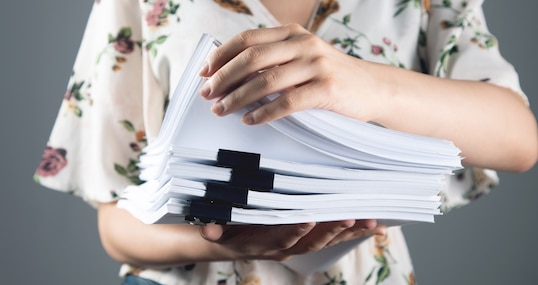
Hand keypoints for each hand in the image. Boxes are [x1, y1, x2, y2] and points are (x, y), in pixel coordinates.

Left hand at [199, 24, 387, 124]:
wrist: (373, 88)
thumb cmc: (330, 76)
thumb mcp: (302, 58)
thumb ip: (273, 60)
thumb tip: (229, 75)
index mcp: (292, 33)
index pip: (247, 39)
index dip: (221, 55)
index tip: (205, 72)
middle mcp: (303, 44)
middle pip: (251, 57)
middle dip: (224, 78)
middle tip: (208, 95)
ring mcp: (316, 65)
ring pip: (265, 80)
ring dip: (238, 97)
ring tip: (222, 110)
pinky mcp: (327, 88)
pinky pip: (287, 102)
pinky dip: (264, 112)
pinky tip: (249, 120)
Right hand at [200, 219, 385, 260]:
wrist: (230, 244)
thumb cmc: (226, 231)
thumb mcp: (217, 229)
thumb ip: (214, 231)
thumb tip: (208, 232)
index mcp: (265, 242)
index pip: (282, 236)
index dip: (295, 230)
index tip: (309, 220)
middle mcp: (285, 247)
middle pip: (312, 241)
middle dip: (333, 231)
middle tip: (352, 219)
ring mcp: (298, 244)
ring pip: (327, 240)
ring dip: (350, 233)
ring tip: (371, 223)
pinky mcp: (308, 240)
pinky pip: (333, 238)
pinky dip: (354, 233)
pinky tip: (374, 228)